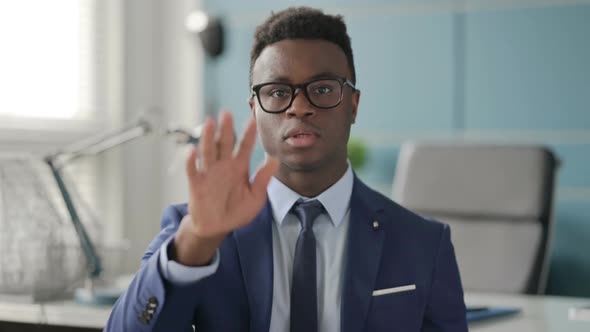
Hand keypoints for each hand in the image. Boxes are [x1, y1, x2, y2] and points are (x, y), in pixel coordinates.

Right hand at [172, 111, 278, 265]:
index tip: (254, 119)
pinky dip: (191, 161)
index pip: (246, 146)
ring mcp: (209, 173)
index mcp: (240, 168)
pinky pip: (192, 170)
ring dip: (208, 138)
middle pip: (225, 144)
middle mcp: (224, 166)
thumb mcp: (256, 197)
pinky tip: (191, 150)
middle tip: (227, 113)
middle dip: (226, 129)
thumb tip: (275, 160)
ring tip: (209, 122)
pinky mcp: (196, 184)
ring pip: (208, 151)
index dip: (249, 133)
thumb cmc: (237, 211)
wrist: (218, 228)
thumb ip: (263, 179)